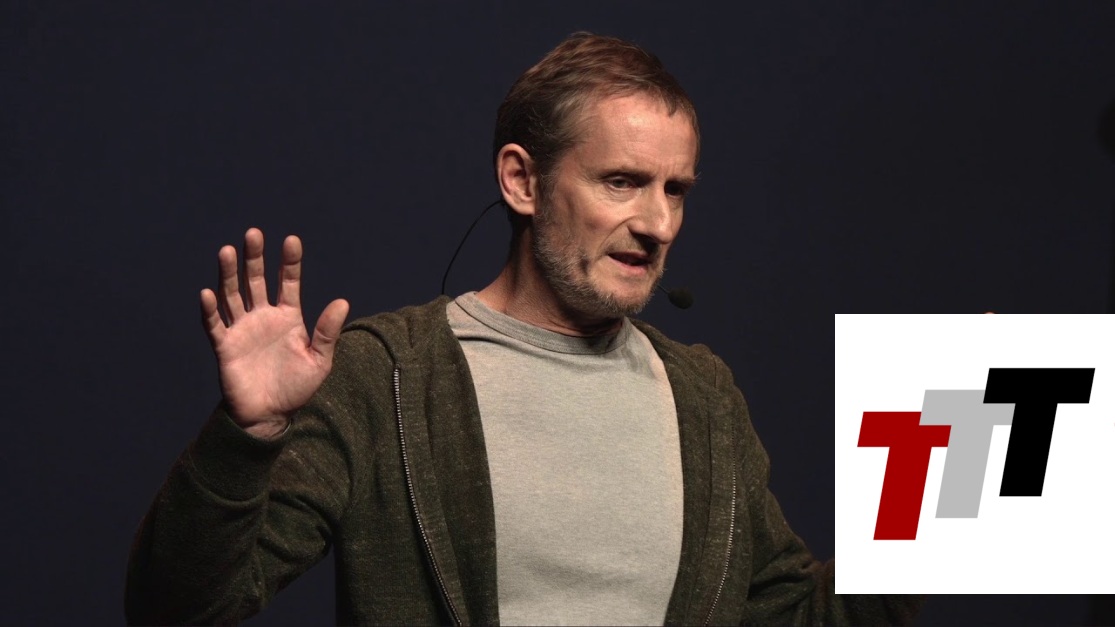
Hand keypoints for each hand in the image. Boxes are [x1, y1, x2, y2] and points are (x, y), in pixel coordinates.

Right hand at [200, 228, 348, 437]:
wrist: (270, 416)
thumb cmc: (296, 388)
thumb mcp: (319, 360)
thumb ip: (327, 332)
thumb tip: (342, 301)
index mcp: (288, 317)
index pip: (288, 283)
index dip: (289, 262)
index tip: (292, 240)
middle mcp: (263, 317)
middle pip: (256, 281)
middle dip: (254, 258)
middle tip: (253, 234)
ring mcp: (242, 329)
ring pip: (232, 295)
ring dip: (229, 274)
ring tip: (228, 251)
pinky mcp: (225, 346)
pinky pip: (215, 325)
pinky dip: (210, 310)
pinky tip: (208, 293)